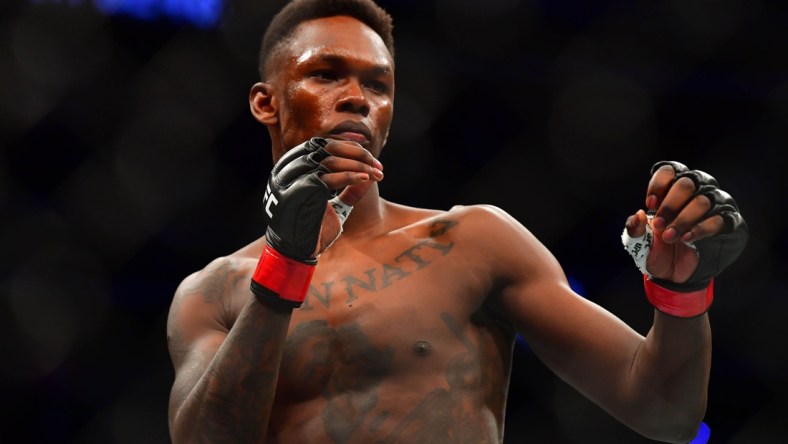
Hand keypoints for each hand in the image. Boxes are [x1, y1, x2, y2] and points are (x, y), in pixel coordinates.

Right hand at [263, 137, 382, 261]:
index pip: (323, 144)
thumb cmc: (314, 228)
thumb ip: (349, 189)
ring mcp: (291, 180)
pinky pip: (328, 178)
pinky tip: (366, 179)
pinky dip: (350, 176)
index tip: (371, 158)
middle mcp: (288, 170)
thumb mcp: (334, 204)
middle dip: (358, 154)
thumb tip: (372, 173)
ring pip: (330, 161)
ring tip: (377, 173)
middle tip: (378, 166)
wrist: (297, 253)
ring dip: (359, 165)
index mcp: (293, 167)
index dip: (350, 147)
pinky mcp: (299, 193)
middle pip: (327, 148)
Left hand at [624, 161, 747, 290]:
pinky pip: (719, 219)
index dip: (659, 185)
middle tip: (658, 225)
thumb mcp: (637, 241)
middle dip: (670, 205)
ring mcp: (713, 205)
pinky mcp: (727, 222)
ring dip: (683, 219)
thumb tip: (639, 214)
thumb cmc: (655, 248)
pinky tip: (686, 238)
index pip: (670, 170)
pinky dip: (701, 228)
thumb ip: (634, 227)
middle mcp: (695, 191)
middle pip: (687, 183)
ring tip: (669, 237)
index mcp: (671, 189)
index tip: (650, 205)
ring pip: (703, 200)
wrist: (672, 274)